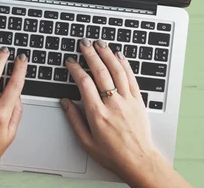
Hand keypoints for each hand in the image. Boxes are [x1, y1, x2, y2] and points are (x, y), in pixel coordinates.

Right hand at [60, 38, 190, 187]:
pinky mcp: (138, 100)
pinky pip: (131, 78)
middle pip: (100, 72)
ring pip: (117, 71)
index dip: (76, 69)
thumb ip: (74, 120)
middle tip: (84, 43)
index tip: (71, 62)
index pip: (84, 83)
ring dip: (107, 54)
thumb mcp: (86, 142)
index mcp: (97, 114)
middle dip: (91, 55)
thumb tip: (65, 103)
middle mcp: (112, 104)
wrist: (138, 161)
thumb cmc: (112, 154)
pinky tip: (119, 56)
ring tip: (100, 43)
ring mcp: (127, 101)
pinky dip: (125, 64)